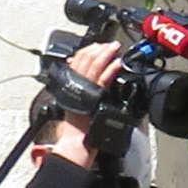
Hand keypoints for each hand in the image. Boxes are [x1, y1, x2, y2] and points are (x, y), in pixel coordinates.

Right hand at [34, 44, 136, 168]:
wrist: (75, 143)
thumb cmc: (76, 130)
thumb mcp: (76, 106)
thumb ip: (81, 93)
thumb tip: (88, 84)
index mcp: (70, 86)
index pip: (76, 62)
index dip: (87, 51)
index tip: (96, 46)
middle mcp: (75, 86)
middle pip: (85, 61)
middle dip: (98, 49)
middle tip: (109, 44)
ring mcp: (84, 91)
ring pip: (93, 67)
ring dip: (105, 54)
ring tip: (114, 48)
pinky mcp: (93, 98)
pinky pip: (102, 80)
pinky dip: (110, 70)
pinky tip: (117, 63)